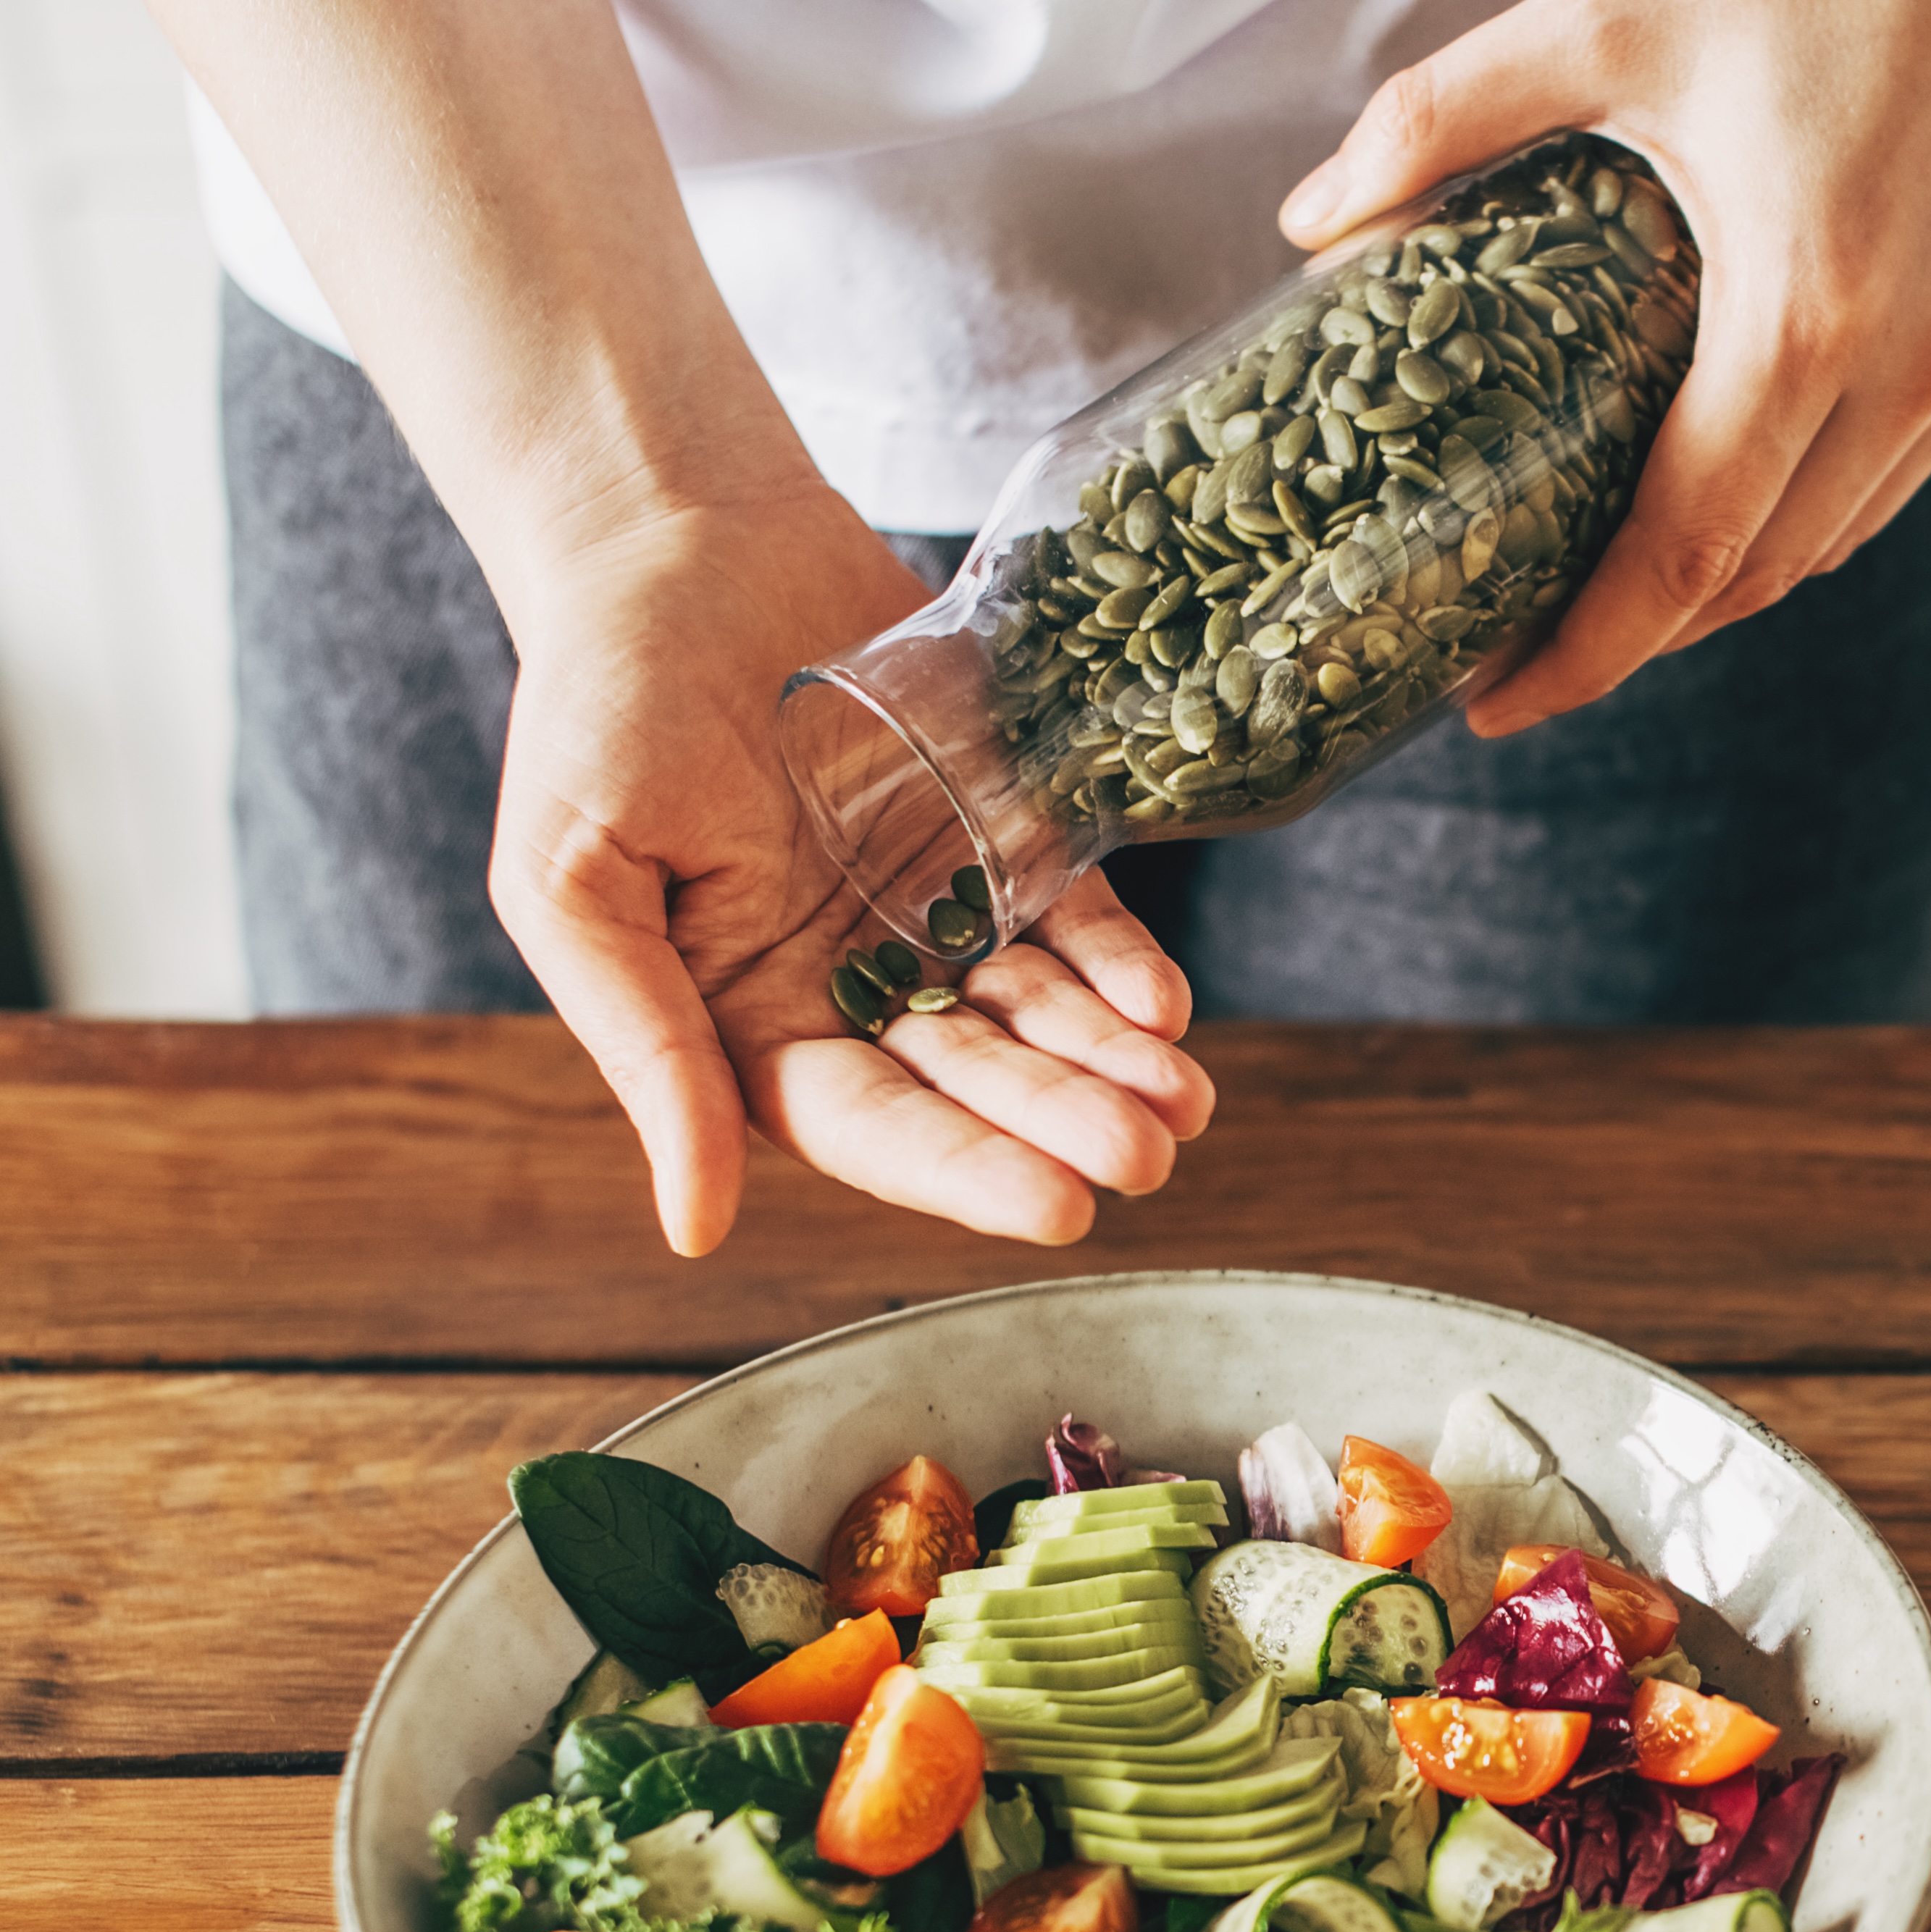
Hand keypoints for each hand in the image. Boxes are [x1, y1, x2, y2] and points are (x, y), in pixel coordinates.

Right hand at [486, 484, 1213, 1255]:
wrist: (674, 533)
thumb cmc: (595, 706)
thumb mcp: (574, 885)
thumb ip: (647, 1053)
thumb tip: (698, 1230)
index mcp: (750, 1021)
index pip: (870, 1126)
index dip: (962, 1170)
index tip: (1057, 1208)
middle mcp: (853, 987)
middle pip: (971, 1082)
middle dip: (1059, 1123)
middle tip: (1145, 1159)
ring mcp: (934, 911)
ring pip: (1036, 1014)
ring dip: (1110, 1064)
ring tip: (1186, 1105)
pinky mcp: (999, 835)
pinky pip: (1073, 916)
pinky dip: (1120, 963)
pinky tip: (1164, 1006)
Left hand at [1278, 0, 1930, 735]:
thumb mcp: (1620, 12)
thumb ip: (1449, 119)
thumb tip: (1314, 219)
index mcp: (1811, 312)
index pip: (1681, 559)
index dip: (1584, 655)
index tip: (1496, 703)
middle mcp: (1918, 363)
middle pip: (1758, 577)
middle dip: (1640, 638)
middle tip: (1531, 646)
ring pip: (1839, 537)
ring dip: (1728, 584)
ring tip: (1618, 587)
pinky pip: (1904, 471)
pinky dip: (1813, 507)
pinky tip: (1738, 487)